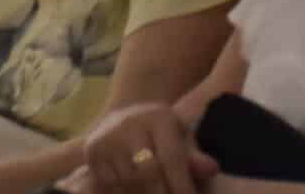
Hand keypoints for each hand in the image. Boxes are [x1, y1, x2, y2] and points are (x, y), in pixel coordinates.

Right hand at [81, 101, 214, 193]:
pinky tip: (137, 192)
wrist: (122, 119)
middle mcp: (130, 124)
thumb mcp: (180, 137)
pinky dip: (125, 193)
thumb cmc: (160, 132)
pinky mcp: (92, 152)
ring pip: (128, 182)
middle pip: (148, 173)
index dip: (182, 185)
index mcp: (158, 117)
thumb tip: (212, 168)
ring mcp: (108, 138)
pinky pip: (110, 185)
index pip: (171, 158)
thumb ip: (193, 155)